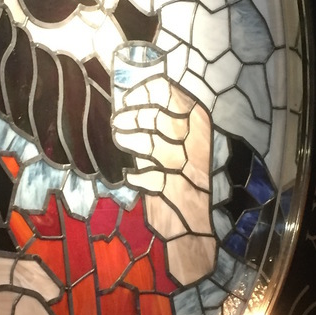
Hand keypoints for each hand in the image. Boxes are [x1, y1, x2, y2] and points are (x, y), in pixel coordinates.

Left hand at [112, 75, 215, 285]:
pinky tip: (130, 177)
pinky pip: (144, 177)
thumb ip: (159, 120)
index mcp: (200, 120)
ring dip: (128, 140)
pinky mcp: (174, 188)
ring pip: (150, 143)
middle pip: (155, 116)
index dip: (142, 92)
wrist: (193, 223)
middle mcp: (196, 139)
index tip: (125, 99)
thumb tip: (125, 99)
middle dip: (131, 118)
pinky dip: (134, 178)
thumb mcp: (177, 142)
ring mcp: (186, 163)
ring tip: (118, 139)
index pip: (169, 91)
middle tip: (116, 122)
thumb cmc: (182, 176)